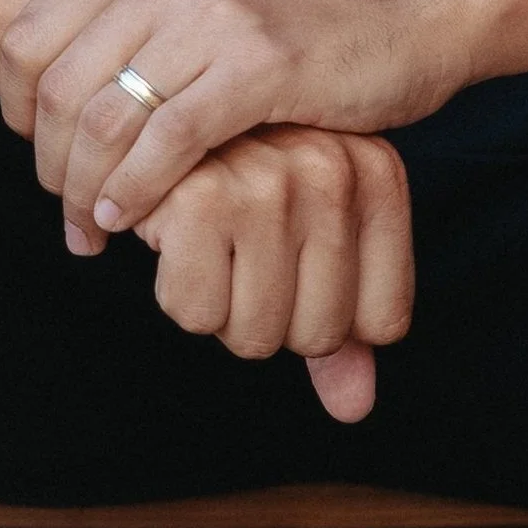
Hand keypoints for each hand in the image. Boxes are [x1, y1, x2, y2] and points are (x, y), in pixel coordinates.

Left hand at [2, 0, 467, 240]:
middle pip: (56, 87)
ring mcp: (214, 16)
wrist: (404, 18)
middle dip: (50, 168)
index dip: (16, 112)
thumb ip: (131, 42)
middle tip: (67, 217)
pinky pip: (169, 140)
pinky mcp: (259, 64)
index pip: (28, 37)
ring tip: (94, 231)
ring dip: (85, 191)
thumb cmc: (299, 31)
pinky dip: (137, 190)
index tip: (40, 159)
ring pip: (104, 117)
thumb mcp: (198, 13)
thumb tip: (50, 108)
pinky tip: (132, 221)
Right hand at [91, 121, 413, 422]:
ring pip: (255, 336)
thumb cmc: (235, 184)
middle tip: (238, 255)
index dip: (327, 320)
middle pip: (318, 336)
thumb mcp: (306, 243)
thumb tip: (354, 410)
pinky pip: (197, 316)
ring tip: (207, 243)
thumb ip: (341, 325)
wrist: (145, 117)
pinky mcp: (203, 196)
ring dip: (220, 311)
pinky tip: (172, 235)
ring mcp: (272, 181)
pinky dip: (176, 292)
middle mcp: (334, 172)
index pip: (383, 323)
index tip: (293, 269)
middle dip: (266, 319)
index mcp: (374, 175)